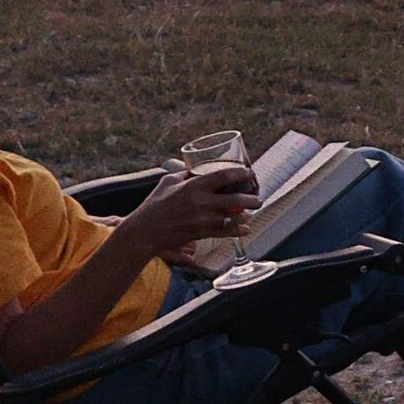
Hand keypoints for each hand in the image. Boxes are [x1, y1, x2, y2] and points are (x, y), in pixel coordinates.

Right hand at [143, 162, 260, 251]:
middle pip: (235, 199)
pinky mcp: (201, 234)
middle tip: (257, 197)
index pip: (224, 176)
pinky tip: (245, 228)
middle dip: (251, 198)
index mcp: (194, 186)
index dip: (241, 173)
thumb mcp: (169, 181)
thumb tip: (199, 169)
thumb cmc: (155, 204)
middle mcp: (201, 203)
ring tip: (252, 211)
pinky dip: (237, 231)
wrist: (145, 231)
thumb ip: (186, 175)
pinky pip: (225, 232)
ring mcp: (202, 220)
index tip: (250, 173)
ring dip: (245, 215)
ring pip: (232, 217)